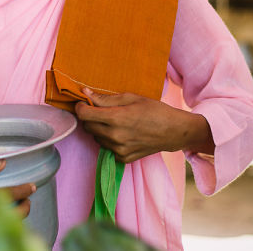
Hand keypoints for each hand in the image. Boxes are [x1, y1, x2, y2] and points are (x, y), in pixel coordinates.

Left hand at [74, 88, 214, 163]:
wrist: (173, 132)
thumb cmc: (154, 110)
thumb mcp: (131, 98)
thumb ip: (106, 98)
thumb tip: (85, 93)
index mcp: (117, 118)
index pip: (84, 115)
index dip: (79, 107)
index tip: (82, 103)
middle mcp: (115, 136)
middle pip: (87, 127)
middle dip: (89, 117)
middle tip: (99, 110)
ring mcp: (119, 149)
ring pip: (95, 138)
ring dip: (98, 129)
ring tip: (113, 122)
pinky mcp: (123, 159)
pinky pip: (106, 148)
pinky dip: (108, 140)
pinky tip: (121, 133)